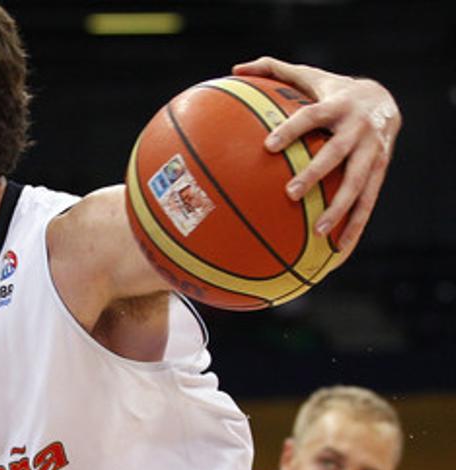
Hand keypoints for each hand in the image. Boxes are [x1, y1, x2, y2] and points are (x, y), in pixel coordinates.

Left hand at [233, 56, 400, 255]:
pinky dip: (355, 227)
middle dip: (316, 173)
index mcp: (336, 106)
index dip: (291, 130)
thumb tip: (235, 68)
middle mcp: (357, 130)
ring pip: (357, 183)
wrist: (385, 100)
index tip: (268, 146)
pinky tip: (338, 251)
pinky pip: (368, 203)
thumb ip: (273, 71)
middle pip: (336, 153)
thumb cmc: (334, 91)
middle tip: (290, 193)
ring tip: (318, 230)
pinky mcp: (379, 172)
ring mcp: (372, 153)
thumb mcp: (309, 77)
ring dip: (339, 208)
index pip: (311, 116)